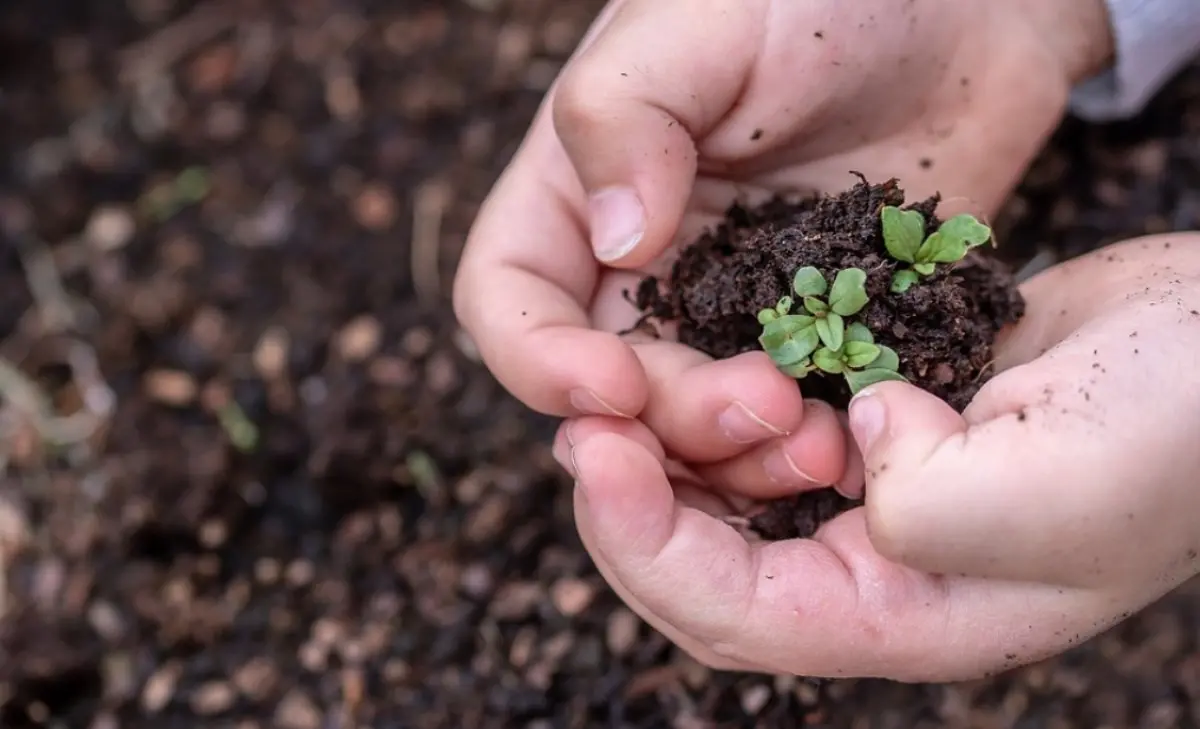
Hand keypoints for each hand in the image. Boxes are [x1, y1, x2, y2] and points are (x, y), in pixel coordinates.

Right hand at [453, 0, 1113, 437]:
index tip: (612, 385)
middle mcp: (645, 267)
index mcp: (581, 194)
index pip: (510, 300)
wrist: (967, 8)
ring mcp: (733, 310)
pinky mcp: (817, 336)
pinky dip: (812, 446)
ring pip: (698, 426)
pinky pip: (794, 418)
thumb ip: (626, 117)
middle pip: (612, 388)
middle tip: (763, 405)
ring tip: (819, 442)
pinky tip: (860, 440)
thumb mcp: (702, 22)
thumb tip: (614, 243)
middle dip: (670, 419)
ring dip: (741, 456)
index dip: (539, 361)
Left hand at [554, 233, 1199, 680]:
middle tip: (583, 421)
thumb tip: (853, 442)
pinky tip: (700, 360)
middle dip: (634, 502)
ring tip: (627, 388)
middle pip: (708, 565)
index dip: (646, 544)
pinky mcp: (882, 424)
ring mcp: (877, 496)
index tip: (594, 454)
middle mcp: (880, 570)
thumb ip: (928, 503)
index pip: (735, 613)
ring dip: (674, 449)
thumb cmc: (1175, 432)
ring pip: (729, 498)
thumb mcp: (1055, 490)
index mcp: (912, 617)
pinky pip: (772, 430)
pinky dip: (726, 403)